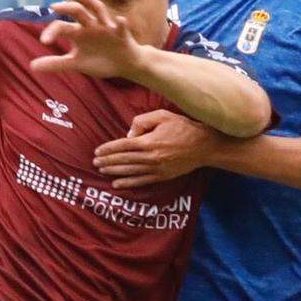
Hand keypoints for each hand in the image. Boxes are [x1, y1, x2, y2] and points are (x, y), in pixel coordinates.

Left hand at [31, 0, 147, 81]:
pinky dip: (121, 23)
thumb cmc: (99, 60)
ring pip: (98, 10)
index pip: (60, 27)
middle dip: (66, 7)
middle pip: (77, 11)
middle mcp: (90, 25)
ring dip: (90, 2)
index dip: (51, 32)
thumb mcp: (76, 63)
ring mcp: (106, 27)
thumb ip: (56, 63)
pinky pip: (121, 26)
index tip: (44, 42)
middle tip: (54, 6)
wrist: (124, 64)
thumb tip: (31, 66)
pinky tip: (120, 20)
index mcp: (77, 32)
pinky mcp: (122, 34)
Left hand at [95, 109, 219, 187]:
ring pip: (130, 171)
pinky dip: (128, 183)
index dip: (108, 149)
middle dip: (107, 161)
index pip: (122, 145)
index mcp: (148, 141)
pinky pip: (141, 181)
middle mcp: (150, 157)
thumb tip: (129, 134)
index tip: (97, 151)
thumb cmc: (184, 128)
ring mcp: (156, 169)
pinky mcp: (163, 176)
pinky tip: (117, 184)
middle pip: (123, 159)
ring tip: (102, 170)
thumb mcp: (163, 116)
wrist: (205, 146)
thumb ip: (142, 121)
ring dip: (114, 171)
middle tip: (95, 162)